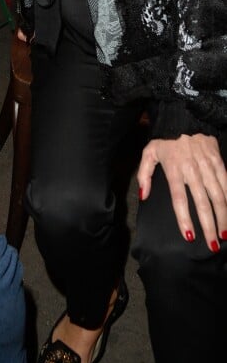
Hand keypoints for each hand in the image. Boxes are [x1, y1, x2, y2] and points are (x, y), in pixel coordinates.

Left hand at [137, 134, 226, 250]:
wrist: (185, 117)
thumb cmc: (166, 139)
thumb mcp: (149, 152)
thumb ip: (144, 174)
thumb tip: (143, 196)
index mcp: (174, 169)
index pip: (179, 199)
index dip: (184, 218)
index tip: (190, 236)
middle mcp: (192, 169)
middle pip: (202, 202)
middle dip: (208, 225)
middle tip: (213, 245)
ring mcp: (207, 166)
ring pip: (218, 196)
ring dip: (223, 217)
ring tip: (225, 235)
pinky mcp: (218, 161)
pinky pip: (226, 183)